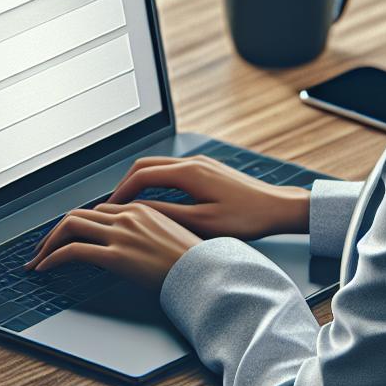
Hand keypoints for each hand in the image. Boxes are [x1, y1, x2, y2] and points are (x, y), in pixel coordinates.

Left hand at [25, 202, 202, 293]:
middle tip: (42, 247)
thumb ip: (148, 236)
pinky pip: (72, 251)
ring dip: (48, 243)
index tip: (68, 239)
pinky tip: (45, 268)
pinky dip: (53, 258)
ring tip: (38, 259)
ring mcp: (121, 234)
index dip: (79, 226)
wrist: (207, 272)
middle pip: (79, 215)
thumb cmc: (195, 262)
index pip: (99, 211)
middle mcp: (128, 216)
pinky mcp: (115, 255)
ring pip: (70, 227)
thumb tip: (134, 248)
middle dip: (55, 231)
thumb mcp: (171, 239)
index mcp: (142, 210)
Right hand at [105, 154, 309, 239]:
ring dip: (140, 183)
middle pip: (146, 166)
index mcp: (189, 173)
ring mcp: (201, 163)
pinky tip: (155, 200)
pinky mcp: (208, 169)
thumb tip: (137, 212)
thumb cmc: (247, 217)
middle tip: (112, 206)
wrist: (277, 207)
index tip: (109, 210)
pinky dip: (157, 182)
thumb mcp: (202, 222)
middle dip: (125, 185)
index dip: (120, 193)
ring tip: (129, 205)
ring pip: (159, 167)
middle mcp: (193, 162)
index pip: (141, 176)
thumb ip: (167, 214)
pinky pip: (173, 170)